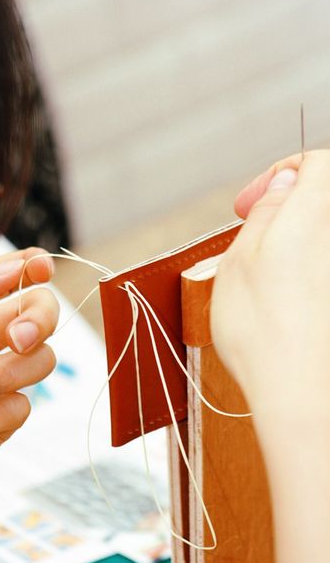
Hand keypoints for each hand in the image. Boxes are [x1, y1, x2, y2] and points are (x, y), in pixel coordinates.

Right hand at [210, 150, 329, 419]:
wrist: (305, 399)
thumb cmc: (265, 332)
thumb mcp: (240, 259)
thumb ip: (267, 212)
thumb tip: (285, 187)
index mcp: (320, 212)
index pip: (316, 163)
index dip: (279, 175)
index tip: (248, 203)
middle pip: (323, 203)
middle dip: (288, 211)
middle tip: (255, 238)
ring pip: (321, 242)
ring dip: (299, 246)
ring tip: (269, 279)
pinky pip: (323, 272)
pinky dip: (311, 274)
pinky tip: (291, 303)